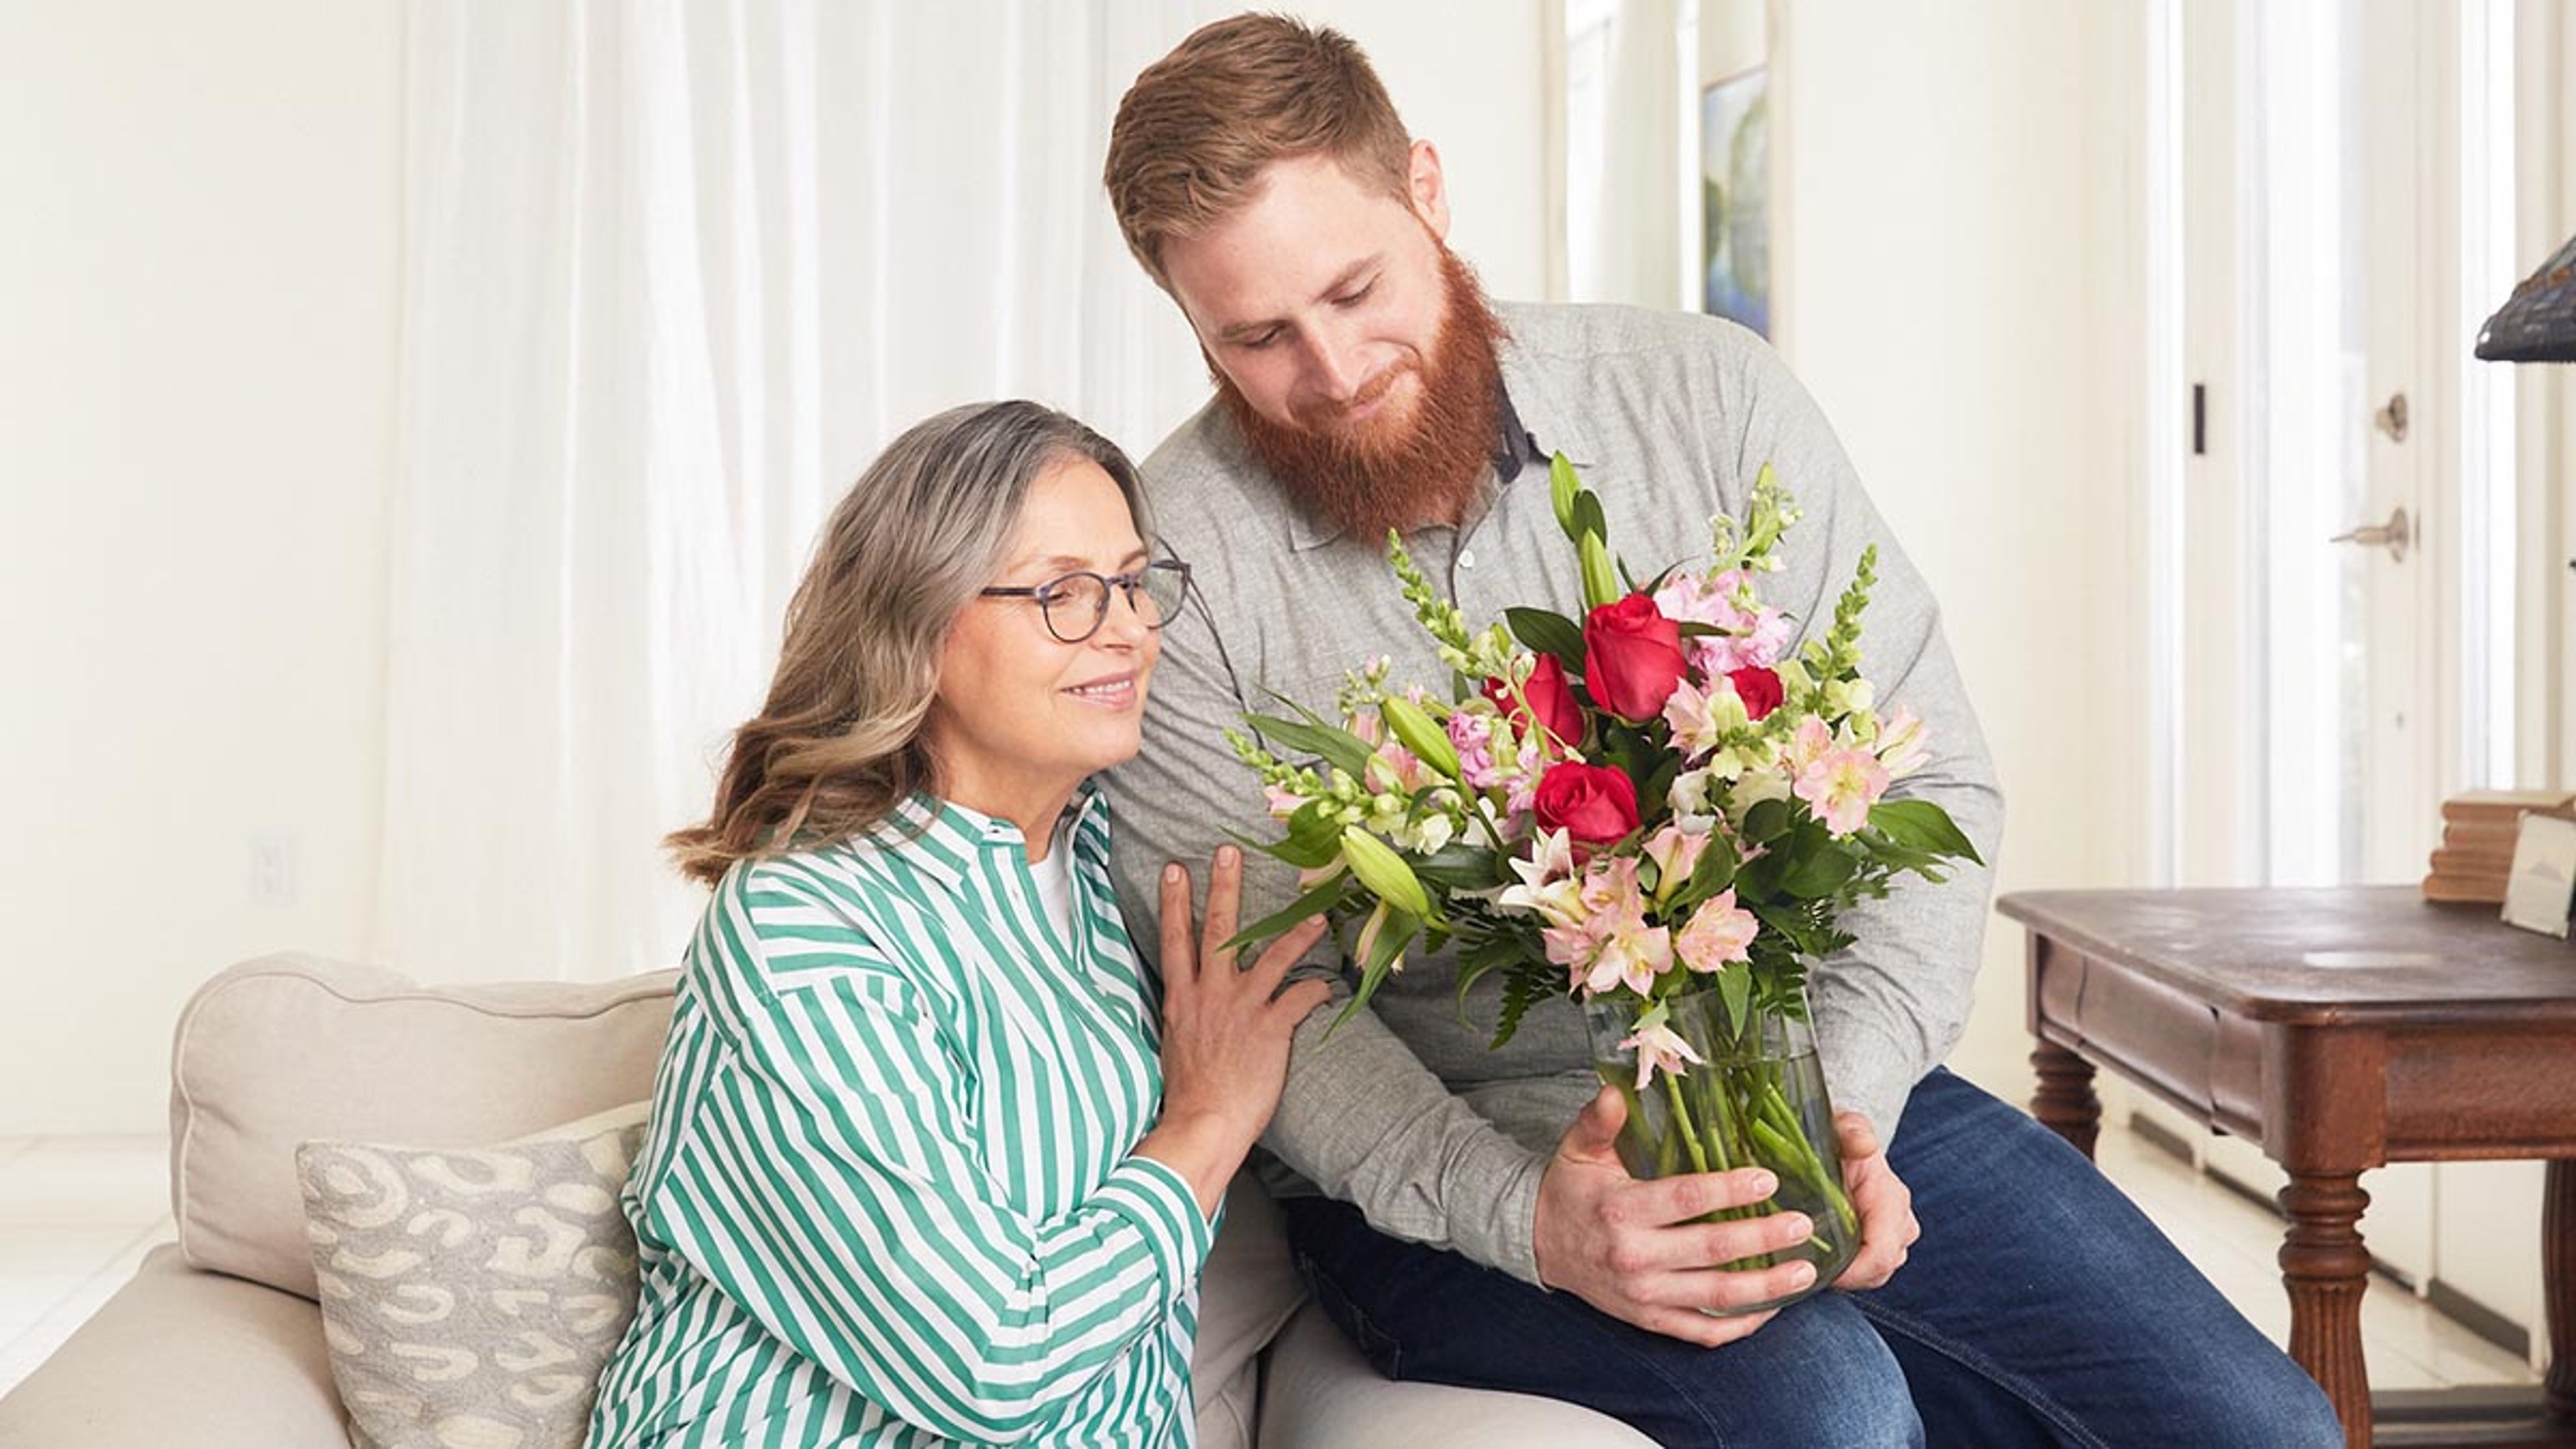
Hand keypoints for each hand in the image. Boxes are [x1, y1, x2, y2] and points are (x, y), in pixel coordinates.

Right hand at [1142, 847, 1330, 1210]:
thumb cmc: (1189, 1094)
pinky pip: (1300, 997)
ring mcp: (1240, 1009)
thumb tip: (1192, 1006)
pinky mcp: (1270, 1028)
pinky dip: (1317, 990)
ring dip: (1297, 933)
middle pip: (1215, 931)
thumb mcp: (1175, 1045)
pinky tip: (1331, 986)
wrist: (1202, 1124)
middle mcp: (1209, 995)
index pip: (1173, 940)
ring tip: (1318, 915)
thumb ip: (1186, 1016)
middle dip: (1222, 888)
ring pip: (1271, 957)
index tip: (1175, 869)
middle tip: (1229, 852)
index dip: (1174, 903)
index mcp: (1181, 999)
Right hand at [1531, 1087, 1822, 1345]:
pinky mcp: (1650, 1319)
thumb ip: (1601, 1120)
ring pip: (1715, 1297)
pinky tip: (1771, 1308)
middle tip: (1802, 1225)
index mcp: (1621, 1211)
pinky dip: (1740, 1326)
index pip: (1685, 1199)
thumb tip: (1617, 1091)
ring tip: (1805, 1271)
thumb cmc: (1570, 1190)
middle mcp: (1635, 1258)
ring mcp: (1644, 1295)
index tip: (1768, 1178)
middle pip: (1710, 1250)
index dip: (1729, 1190)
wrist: (1538, 1243)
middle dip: (1762, 1237)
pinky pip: (1702, 1331)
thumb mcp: (1578, 1148)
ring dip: (1766, 1287)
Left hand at [1828, 1112, 1918, 1290]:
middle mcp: (1901, 1221)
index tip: (1818, 1269)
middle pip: (1879, 1269)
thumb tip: (1862, 1143)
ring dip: (1847, 1274)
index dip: (1850, 1271)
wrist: (1844, 1143)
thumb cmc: (1840, 1137)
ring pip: (1875, 1274)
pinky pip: (1870, 1273)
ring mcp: (1896, 1237)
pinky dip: (1849, 1272)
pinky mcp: (1885, 1246)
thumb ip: (1851, 1131)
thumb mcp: (1841, 1127)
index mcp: (1891, 1198)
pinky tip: (1826, 1260)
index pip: (1880, 1253)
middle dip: (1845, 1274)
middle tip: (1807, 1264)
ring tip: (1815, 1260)